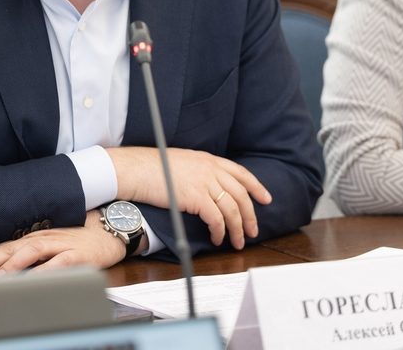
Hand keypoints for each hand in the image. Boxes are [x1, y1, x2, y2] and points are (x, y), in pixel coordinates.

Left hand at [0, 210, 133, 276]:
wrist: (111, 229)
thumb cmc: (79, 240)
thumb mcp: (51, 245)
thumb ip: (30, 257)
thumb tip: (3, 271)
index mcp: (34, 238)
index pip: (2, 248)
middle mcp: (43, 238)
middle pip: (10, 249)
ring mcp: (60, 245)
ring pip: (30, 252)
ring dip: (12, 265)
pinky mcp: (77, 254)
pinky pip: (58, 263)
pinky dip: (44, 271)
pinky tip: (33, 280)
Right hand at [106, 147, 271, 249]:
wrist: (137, 169)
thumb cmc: (154, 168)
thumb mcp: (184, 162)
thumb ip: (200, 171)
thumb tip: (208, 186)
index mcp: (209, 160)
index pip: (241, 173)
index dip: (256, 187)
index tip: (265, 198)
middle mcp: (211, 170)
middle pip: (241, 194)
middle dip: (250, 215)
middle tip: (254, 230)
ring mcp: (205, 183)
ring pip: (232, 209)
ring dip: (238, 228)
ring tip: (239, 242)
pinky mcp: (196, 198)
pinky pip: (216, 219)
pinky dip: (220, 231)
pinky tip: (218, 239)